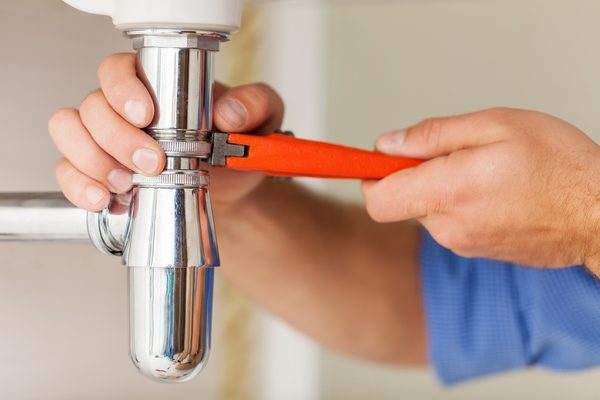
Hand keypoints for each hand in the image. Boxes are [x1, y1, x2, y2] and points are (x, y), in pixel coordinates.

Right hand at [48, 53, 283, 213]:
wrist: (231, 192)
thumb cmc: (235, 149)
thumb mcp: (259, 121)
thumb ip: (254, 105)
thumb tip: (230, 112)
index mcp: (155, 86)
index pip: (117, 70)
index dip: (123, 88)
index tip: (146, 115)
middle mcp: (123, 111)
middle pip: (92, 106)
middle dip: (117, 137)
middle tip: (153, 162)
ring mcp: (106, 142)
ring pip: (70, 133)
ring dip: (92, 160)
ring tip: (126, 184)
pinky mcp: (99, 174)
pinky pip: (68, 172)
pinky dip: (80, 186)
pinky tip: (106, 200)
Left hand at [362, 108, 599, 272]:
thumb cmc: (560, 166)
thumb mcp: (497, 126)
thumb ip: (433, 135)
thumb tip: (388, 144)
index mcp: (448, 192)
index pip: (378, 198)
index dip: (370, 175)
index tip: (377, 158)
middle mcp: (448, 226)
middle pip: (401, 200)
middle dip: (415, 174)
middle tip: (457, 154)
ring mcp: (461, 244)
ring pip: (427, 210)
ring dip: (442, 188)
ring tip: (486, 172)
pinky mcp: (475, 252)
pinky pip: (449, 223)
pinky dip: (459, 204)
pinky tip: (495, 192)